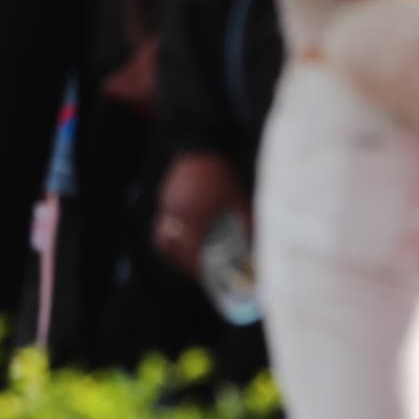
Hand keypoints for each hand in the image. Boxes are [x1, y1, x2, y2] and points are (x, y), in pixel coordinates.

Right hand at [150, 155, 245, 275]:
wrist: (201, 143)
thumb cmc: (221, 173)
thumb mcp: (237, 197)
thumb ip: (246, 221)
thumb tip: (256, 243)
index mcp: (193, 217)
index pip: (188, 251)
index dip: (193, 267)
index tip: (202, 275)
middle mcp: (176, 213)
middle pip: (166, 247)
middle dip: (177, 262)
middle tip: (192, 269)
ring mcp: (167, 203)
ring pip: (161, 234)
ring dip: (171, 247)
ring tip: (187, 253)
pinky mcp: (164, 195)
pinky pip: (164, 220)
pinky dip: (172, 231)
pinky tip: (188, 230)